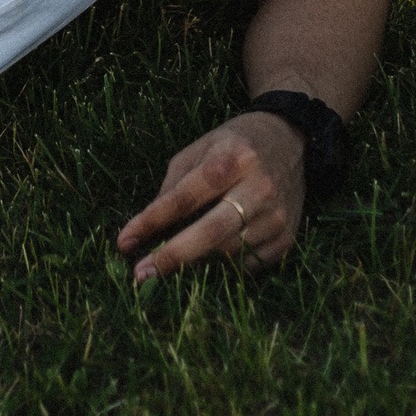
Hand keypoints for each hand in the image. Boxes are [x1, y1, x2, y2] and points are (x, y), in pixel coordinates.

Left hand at [115, 112, 305, 281]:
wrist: (290, 140)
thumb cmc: (233, 145)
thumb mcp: (198, 150)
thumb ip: (173, 186)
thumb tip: (146, 230)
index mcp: (231, 159)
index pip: (185, 197)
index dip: (152, 221)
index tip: (125, 242)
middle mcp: (259, 187)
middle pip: (212, 231)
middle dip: (173, 256)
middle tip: (141, 275)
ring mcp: (277, 215)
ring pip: (228, 253)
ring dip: (195, 263)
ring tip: (173, 262)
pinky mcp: (287, 238)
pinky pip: (247, 265)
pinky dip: (223, 267)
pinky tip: (210, 257)